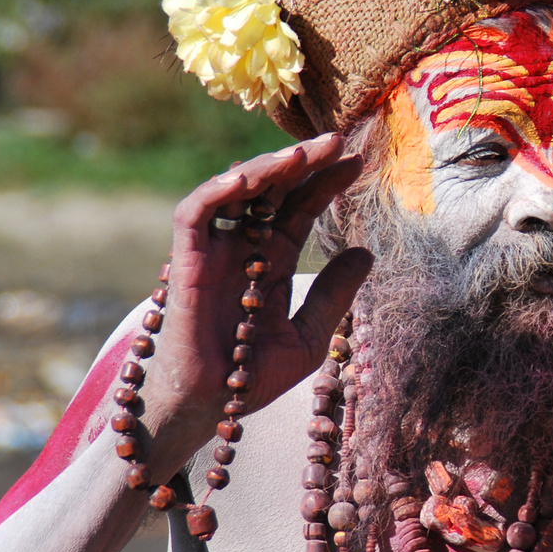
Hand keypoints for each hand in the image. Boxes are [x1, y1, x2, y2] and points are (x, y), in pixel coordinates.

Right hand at [141, 135, 372, 468]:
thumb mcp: (309, 336)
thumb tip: (367, 252)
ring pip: (234, 191)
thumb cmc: (250, 380)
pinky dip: (218, 191)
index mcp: (269, 262)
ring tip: (303, 153)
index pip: (299, 209)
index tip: (360, 163)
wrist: (207, 411)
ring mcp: (212, 252)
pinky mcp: (184, 261)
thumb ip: (334, 295)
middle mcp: (240, 249)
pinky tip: (249, 176)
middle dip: (303, 162)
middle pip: (271, 191)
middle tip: (338, 140)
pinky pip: (195, 214)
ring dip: (267, 167)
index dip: (326, 184)